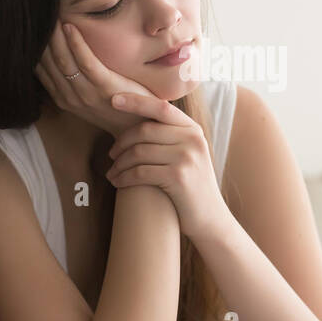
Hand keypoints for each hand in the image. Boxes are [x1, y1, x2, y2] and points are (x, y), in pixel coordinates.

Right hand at [35, 22, 157, 139]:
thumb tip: (63, 56)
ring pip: (63, 60)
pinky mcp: (105, 87)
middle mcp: (70, 98)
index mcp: (63, 99)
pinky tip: (71, 26)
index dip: (36, 47)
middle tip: (40, 14)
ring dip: (56, 36)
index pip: (41, 69)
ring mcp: (86, 94)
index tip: (34, 27)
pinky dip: (76, 43)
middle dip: (43, 38)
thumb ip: (75, 81)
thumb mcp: (88, 98)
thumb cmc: (116, 109)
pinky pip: (86, 61)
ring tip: (53, 15)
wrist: (141, 128)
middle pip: (48, 62)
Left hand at [103, 92, 230, 241]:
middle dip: (121, 143)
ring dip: (118, 164)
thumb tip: (136, 123)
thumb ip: (169, 138)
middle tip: (111, 155)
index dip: (135, 101)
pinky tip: (117, 182)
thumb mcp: (187, 156)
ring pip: (138, 152)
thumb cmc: (191, 188)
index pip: (161, 107)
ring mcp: (187, 157)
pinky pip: (139, 172)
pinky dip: (123, 177)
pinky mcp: (178, 177)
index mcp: (193, 130)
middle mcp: (193, 139)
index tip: (113, 100)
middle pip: (144, 130)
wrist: (210, 220)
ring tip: (111, 173)